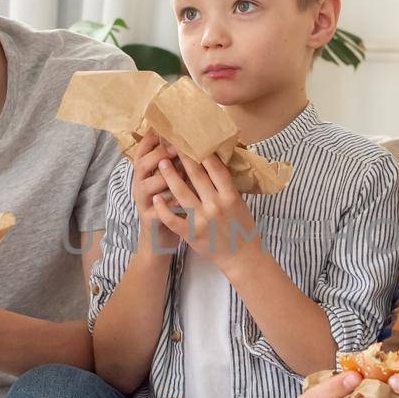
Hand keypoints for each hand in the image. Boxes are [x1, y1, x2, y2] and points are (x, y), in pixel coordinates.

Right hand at [129, 134, 180, 255]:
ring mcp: (143, 203)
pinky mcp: (150, 219)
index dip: (152, 140)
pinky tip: (184, 199)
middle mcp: (140, 186)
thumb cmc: (170, 208)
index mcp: (145, 175)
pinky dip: (171, 202)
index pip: (142, 151)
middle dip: (159, 154)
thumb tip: (193, 142)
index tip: (167, 130)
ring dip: (164, 177)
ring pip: (147, 185)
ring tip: (182, 173)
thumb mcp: (170, 185)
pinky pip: (158, 208)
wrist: (160, 241)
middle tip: (177, 148)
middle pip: (141, 164)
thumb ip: (177, 166)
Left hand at [152, 152, 261, 274]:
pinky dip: (163, 208)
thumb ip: (227, 186)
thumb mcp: (240, 203)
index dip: (201, 152)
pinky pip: (173, 219)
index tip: (192, 140)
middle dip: (182, 157)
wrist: (242, 257)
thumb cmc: (242, 228)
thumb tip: (214, 162)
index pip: (214, 167)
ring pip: (181, 193)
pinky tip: (156, 198)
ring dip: (169, 176)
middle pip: (196, 175)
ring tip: (161, 163)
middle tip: (172, 143)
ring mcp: (202, 220)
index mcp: (230, 196)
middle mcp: (216, 205)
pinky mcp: (191, 234)